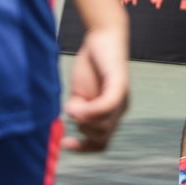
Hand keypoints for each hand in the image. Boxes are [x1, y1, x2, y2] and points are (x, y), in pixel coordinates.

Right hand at [61, 23, 129, 151]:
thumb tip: (74, 117)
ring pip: (104, 125)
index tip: (64, 144)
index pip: (100, 143)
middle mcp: (119, 110)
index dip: (83, 148)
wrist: (103, 36)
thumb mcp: (80, 93)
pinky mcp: (119, 84)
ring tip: (75, 101)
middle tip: (74, 109)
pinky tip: (76, 103)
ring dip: (85, 118)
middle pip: (100, 138)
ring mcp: (121, 99)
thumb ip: (78, 109)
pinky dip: (92, 109)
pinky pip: (108, 105)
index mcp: (109, 114)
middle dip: (82, 129)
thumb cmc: (91, 65)